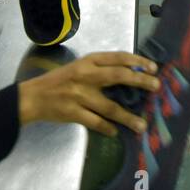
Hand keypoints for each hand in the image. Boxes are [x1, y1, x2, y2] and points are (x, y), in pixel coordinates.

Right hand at [17, 52, 160, 132]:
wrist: (33, 96)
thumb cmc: (60, 80)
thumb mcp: (80, 67)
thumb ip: (101, 69)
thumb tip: (130, 75)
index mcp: (88, 61)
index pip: (117, 57)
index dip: (137, 61)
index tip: (153, 67)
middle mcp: (85, 75)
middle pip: (117, 76)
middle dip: (140, 80)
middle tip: (156, 86)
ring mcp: (79, 95)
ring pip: (109, 106)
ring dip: (128, 117)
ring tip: (142, 125)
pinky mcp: (72, 113)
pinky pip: (95, 122)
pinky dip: (107, 128)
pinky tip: (116, 132)